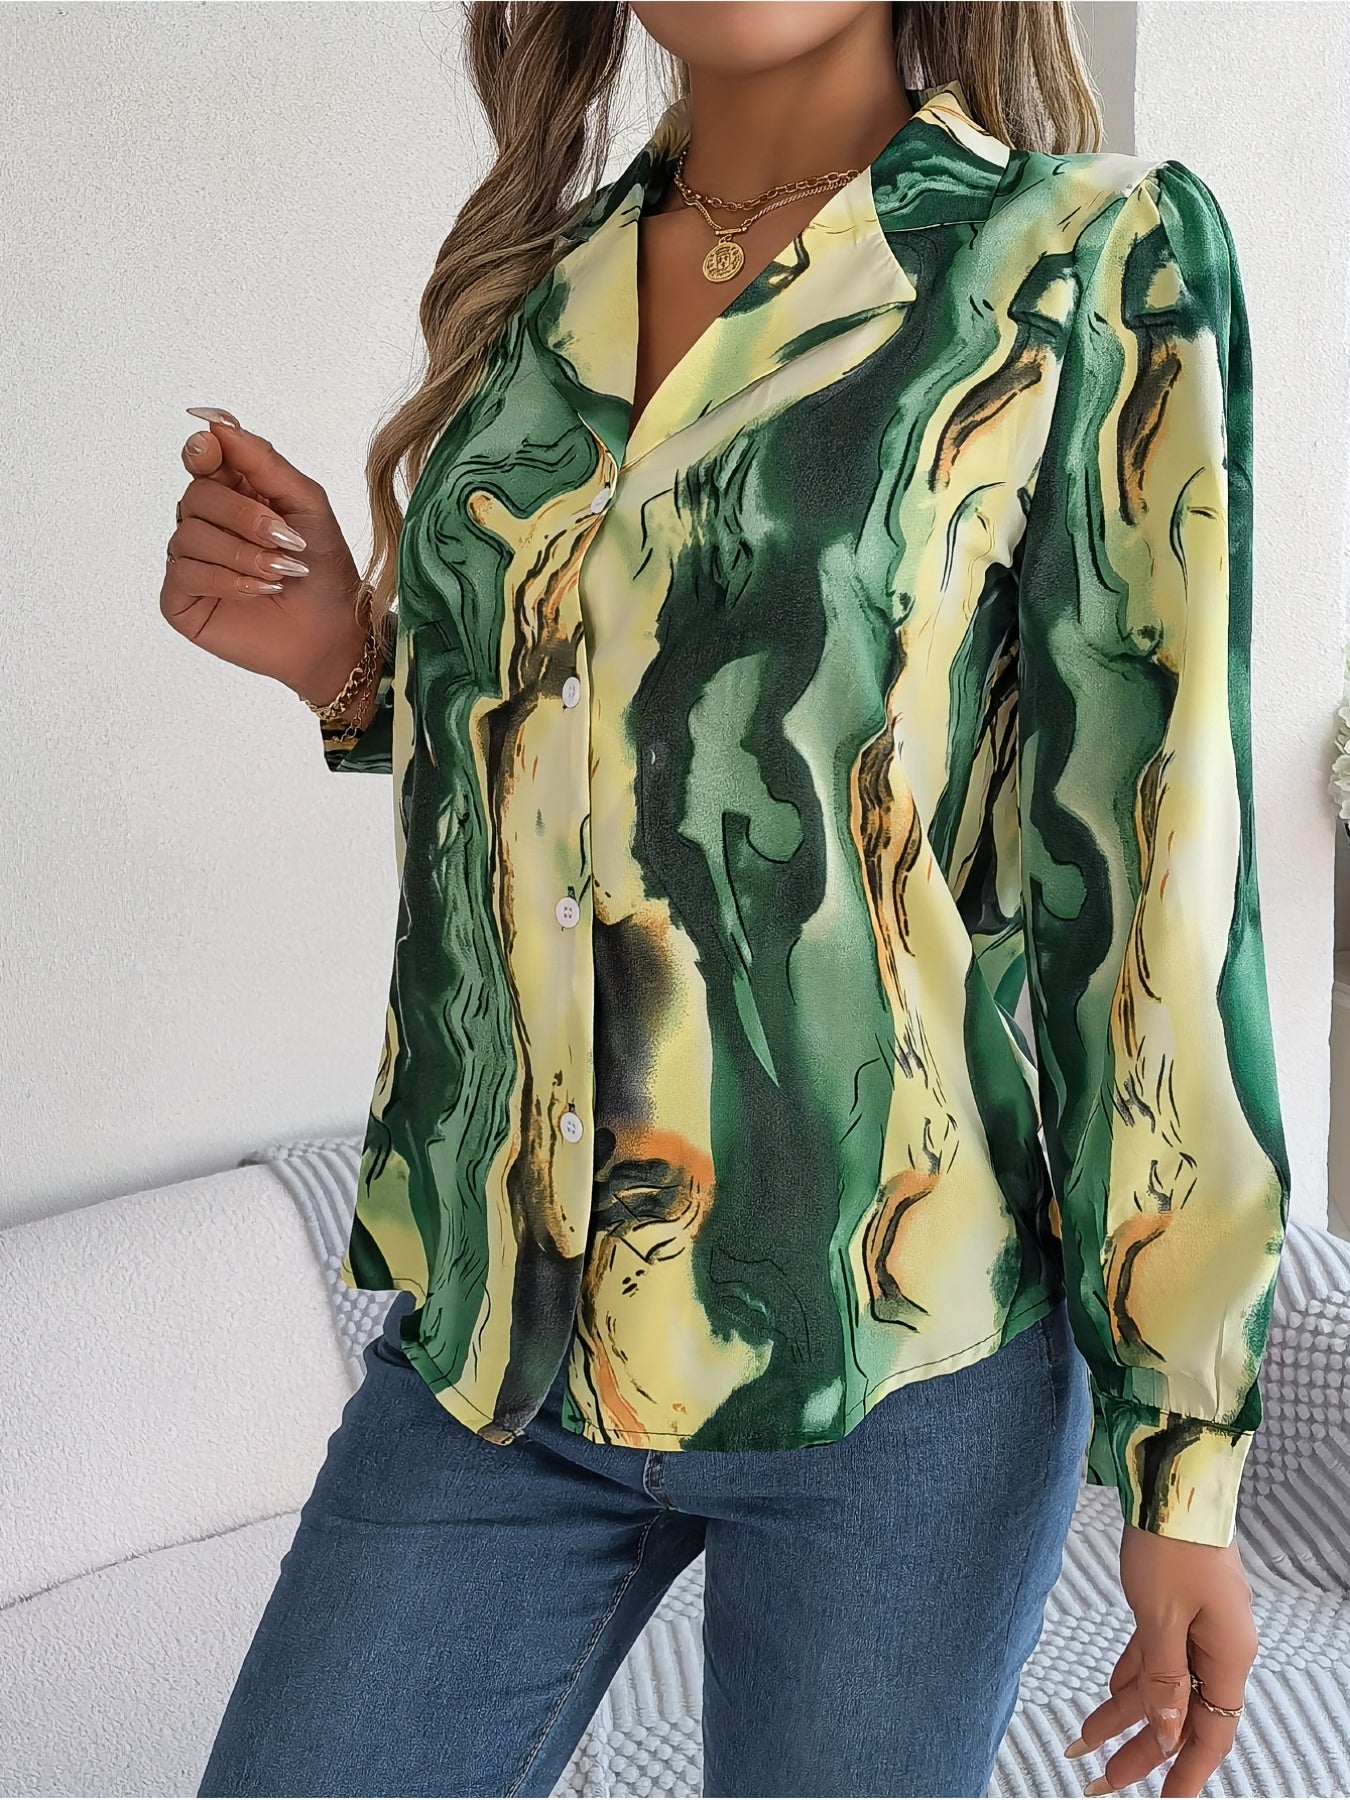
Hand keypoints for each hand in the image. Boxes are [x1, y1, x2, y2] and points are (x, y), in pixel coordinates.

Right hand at [161, 408, 370, 704]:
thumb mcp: (305, 503)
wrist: (334, 632)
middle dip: (244, 516)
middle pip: (196, 495)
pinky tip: (260, 590)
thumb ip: (262, 460)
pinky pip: (184, 572)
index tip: (212, 452)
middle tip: (286, 540)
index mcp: (234, 494)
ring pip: (189, 534)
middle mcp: (206, 524)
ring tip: (281, 573)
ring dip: (243, 553)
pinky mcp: (181, 599)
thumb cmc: (324, 569)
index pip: (201, 458)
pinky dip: (227, 579)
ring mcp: (190, 561)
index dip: (203, 452)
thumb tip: (213, 421)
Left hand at [1064, 1522, 1255, 1796]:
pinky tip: (1107, 1696)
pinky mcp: (1177, 1604)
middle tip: (1101, 1784)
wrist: (1172, 1479)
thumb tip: (1170, 1733)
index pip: (1212, 1732)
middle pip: (1181, 1714)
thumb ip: (1164, 1678)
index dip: (1186, 1771)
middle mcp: (1217, 1645)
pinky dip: (1130, 1675)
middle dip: (1140, 1750)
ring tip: (1083, 1746)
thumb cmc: (1171, 1543)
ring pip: (1162, 1684)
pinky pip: (1154, 1653)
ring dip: (1125, 1713)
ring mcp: (1198, 1624)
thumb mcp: (1161, 1617)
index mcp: (1226, 1654)